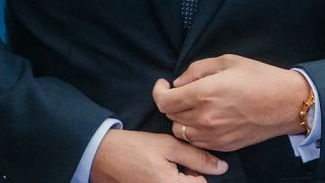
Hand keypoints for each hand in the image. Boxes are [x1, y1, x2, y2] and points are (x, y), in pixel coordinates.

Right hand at [90, 128, 227, 182]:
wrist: (103, 156)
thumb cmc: (136, 148)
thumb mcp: (168, 146)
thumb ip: (197, 157)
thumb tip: (222, 168)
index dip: (199, 170)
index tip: (186, 159)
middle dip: (190, 177)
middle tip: (174, 163)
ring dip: (180, 180)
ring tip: (166, 168)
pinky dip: (169, 181)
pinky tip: (157, 173)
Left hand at [152, 54, 310, 152]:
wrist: (286, 104)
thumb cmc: (259, 77)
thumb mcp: (227, 61)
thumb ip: (197, 70)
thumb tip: (178, 83)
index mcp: (203, 94)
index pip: (164, 101)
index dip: (158, 92)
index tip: (164, 84)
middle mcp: (204, 118)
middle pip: (171, 116)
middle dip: (172, 102)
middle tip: (183, 92)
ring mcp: (214, 135)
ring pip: (181, 132)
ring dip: (182, 118)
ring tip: (194, 106)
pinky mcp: (223, 145)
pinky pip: (197, 142)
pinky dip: (194, 131)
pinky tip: (206, 119)